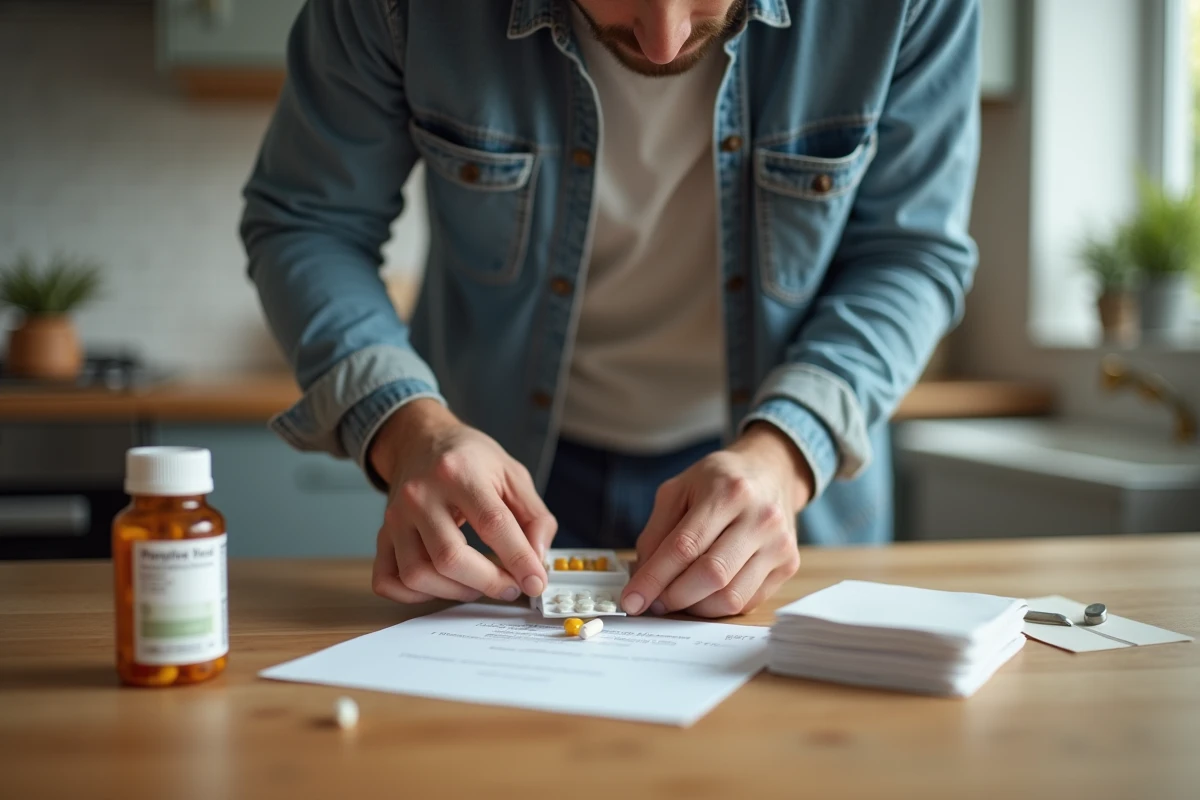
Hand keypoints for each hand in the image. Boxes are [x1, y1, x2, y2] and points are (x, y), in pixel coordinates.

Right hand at [368, 399, 555, 603]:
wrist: (421, 439)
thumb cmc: (470, 458)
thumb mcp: (514, 474)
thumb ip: (535, 518)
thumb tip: (537, 562)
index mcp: (459, 472)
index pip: (493, 524)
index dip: (519, 559)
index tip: (535, 581)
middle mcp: (421, 494)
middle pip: (451, 557)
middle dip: (488, 582)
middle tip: (510, 586)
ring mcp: (396, 516)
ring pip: (418, 575)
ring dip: (456, 592)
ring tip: (479, 583)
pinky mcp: (382, 534)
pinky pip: (388, 580)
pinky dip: (415, 595)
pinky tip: (442, 585)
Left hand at [622, 423, 812, 617]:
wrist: (771, 471)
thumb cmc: (718, 481)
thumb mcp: (678, 490)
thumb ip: (656, 533)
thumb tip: (641, 580)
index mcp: (728, 491)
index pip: (684, 546)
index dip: (653, 578)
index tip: (631, 600)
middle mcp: (760, 517)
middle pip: (711, 575)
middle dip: (674, 596)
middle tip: (654, 602)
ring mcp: (780, 544)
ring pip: (731, 596)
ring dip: (696, 607)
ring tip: (678, 597)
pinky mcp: (789, 565)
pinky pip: (747, 601)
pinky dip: (718, 606)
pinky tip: (703, 594)